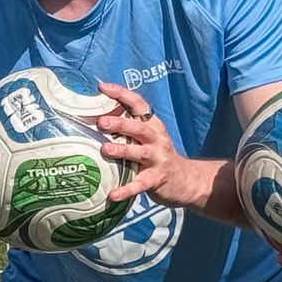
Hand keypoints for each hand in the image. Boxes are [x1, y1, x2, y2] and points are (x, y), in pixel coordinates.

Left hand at [94, 79, 191, 205]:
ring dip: (122, 150)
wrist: (186, 180)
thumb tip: (96, 114)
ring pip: (139, 153)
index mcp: (152, 125)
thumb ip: (129, 127)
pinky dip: (125, 189)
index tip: (102, 87)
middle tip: (101, 122)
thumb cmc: (158, 155)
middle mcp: (156, 139)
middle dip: (120, 124)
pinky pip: (139, 184)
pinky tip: (112, 194)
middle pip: (139, 128)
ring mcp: (157, 159)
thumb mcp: (148, 137)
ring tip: (105, 149)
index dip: (121, 94)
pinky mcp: (156, 179)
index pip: (138, 104)